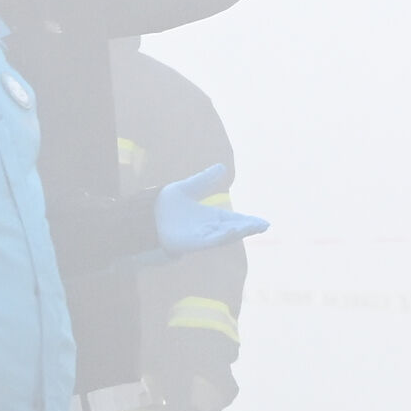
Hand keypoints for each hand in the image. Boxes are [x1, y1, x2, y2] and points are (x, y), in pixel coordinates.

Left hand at [150, 163, 265, 254]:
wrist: (146, 214)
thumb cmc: (165, 204)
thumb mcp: (189, 187)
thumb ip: (205, 180)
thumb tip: (222, 167)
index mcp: (210, 217)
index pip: (234, 220)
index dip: (248, 221)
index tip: (263, 222)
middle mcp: (208, 228)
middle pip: (234, 229)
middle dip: (249, 228)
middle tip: (264, 225)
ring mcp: (201, 237)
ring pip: (225, 236)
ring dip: (240, 232)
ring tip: (255, 227)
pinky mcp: (192, 243)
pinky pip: (211, 241)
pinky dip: (223, 236)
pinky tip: (233, 230)